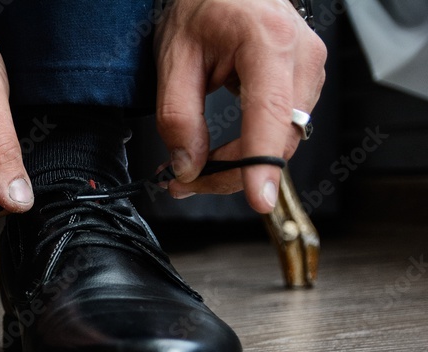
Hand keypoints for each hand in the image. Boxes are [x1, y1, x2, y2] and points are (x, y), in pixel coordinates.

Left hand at [154, 0, 326, 212]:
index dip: (262, 163)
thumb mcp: (174, 58)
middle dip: (231, 171)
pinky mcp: (306, 79)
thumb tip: (188, 166)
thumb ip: (178, 117)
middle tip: (182, 183)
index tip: (258, 199)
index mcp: (268, 42)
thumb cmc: (202, 6)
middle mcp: (301, 55)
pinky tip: (221, 151)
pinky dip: (251, 149)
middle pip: (278, 138)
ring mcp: (311, 66)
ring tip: (195, 167)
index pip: (270, 114)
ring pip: (282, 140)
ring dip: (239, 164)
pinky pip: (282, 129)